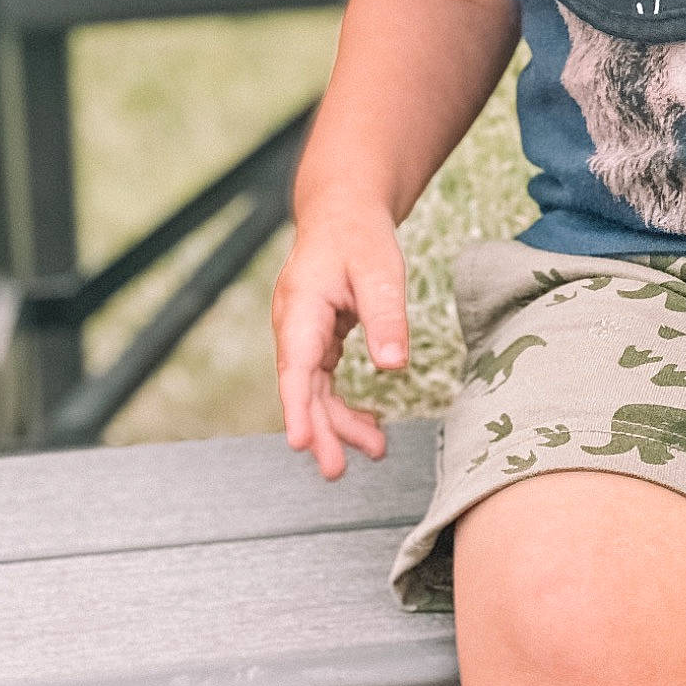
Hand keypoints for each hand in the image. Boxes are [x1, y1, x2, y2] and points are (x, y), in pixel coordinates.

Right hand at [272, 205, 407, 478]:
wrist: (344, 214)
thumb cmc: (360, 237)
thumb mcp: (380, 272)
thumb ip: (386, 318)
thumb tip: (393, 367)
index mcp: (300, 306)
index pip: (295, 365)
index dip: (297, 407)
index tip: (301, 443)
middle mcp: (293, 325)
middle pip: (301, 387)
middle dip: (319, 430)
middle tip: (336, 472)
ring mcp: (302, 334)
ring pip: (312, 389)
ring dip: (336, 422)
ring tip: (374, 450)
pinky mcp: (316, 339)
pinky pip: (323, 380)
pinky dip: (341, 403)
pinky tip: (368, 423)